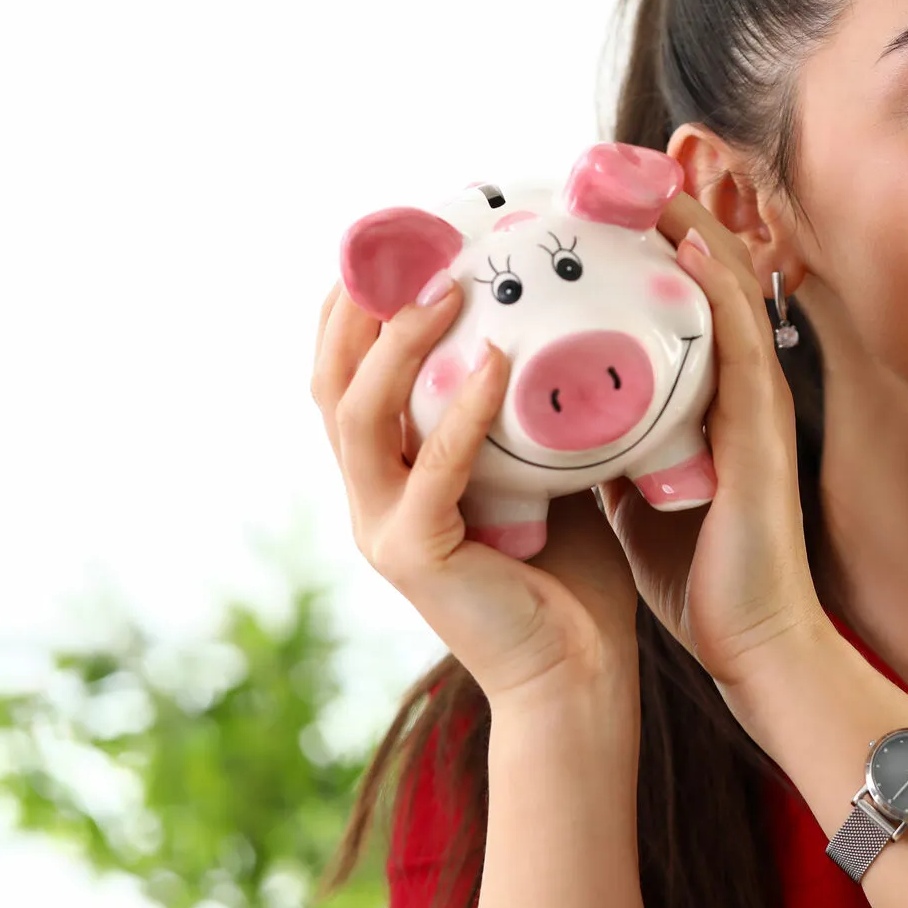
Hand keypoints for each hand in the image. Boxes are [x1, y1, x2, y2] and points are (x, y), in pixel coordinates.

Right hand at [311, 275, 639, 707]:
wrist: (577, 670)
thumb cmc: (568, 566)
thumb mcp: (538, 464)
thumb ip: (524, 407)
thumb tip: (559, 321)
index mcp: (392, 472)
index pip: (348, 374)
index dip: (357, 305)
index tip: (395, 237)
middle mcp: (372, 494)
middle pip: (330, 382)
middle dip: (355, 307)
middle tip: (401, 242)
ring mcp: (384, 527)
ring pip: (359, 416)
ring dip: (397, 345)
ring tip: (445, 287)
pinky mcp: (415, 557)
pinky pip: (431, 470)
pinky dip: (460, 414)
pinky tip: (492, 365)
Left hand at [595, 189, 829, 692]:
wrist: (752, 643)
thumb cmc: (696, 573)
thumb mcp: (628, 489)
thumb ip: (601, 441)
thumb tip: (541, 408)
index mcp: (705, 397)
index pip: (675, 298)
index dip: (639, 242)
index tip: (586, 200)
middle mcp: (735, 385)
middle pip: (704, 274)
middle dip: (662, 214)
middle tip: (607, 166)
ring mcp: (754, 401)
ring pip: (726, 287)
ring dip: (686, 224)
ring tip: (642, 172)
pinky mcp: (761, 426)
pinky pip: (739, 336)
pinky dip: (713, 282)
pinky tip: (681, 239)